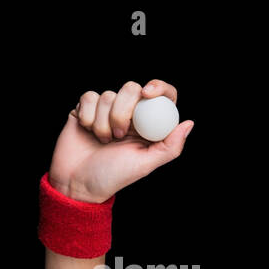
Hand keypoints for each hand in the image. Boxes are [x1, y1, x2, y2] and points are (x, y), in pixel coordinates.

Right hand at [47, 80, 192, 203]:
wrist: (79, 181)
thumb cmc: (114, 175)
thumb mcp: (146, 164)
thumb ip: (170, 146)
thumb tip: (189, 123)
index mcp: (150, 125)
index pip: (162, 96)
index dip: (159, 87)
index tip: (148, 94)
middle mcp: (131, 114)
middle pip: (132, 88)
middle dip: (123, 112)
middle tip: (120, 135)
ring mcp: (108, 109)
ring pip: (108, 95)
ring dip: (104, 122)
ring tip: (104, 141)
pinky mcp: (87, 107)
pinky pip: (89, 97)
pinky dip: (89, 116)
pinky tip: (88, 131)